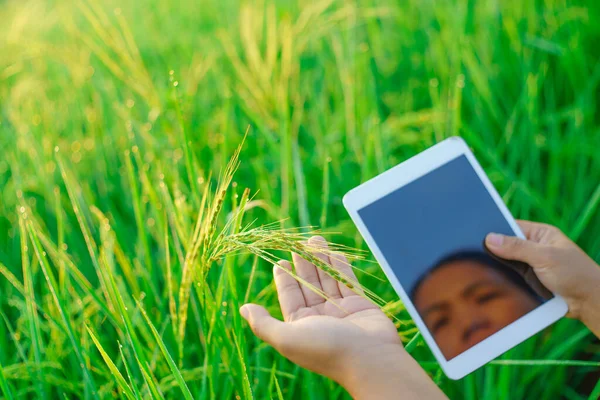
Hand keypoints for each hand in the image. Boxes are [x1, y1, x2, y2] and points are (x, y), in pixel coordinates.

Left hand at [240, 236, 445, 399]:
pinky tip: (334, 252)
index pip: (289, 295)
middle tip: (297, 242)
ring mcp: (340, 310)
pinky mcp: (359, 304)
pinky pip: (347, 281)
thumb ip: (263, 323)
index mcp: (300, 325)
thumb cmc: (326, 350)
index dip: (284, 277)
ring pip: (327, 278)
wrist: (369, 360)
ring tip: (315, 239)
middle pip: (308, 283)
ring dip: (321, 259)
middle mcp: (319, 317)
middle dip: (302, 262)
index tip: (280, 260)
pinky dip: (340, 266)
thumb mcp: (286, 338)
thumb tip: (244, 308)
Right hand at [485, 220, 599, 337]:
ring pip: (505, 263)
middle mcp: (534, 248)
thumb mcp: (545, 257)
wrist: (590, 304)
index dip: (494, 228)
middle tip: (472, 250)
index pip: (511, 226)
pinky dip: (503, 279)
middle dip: (493, 250)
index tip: (475, 232)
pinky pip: (509, 277)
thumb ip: (517, 248)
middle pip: (505, 246)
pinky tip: (490, 280)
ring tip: (478, 267)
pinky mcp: (528, 282)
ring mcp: (530, 265)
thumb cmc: (576, 274)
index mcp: (540, 234)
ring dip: (497, 266)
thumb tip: (490, 238)